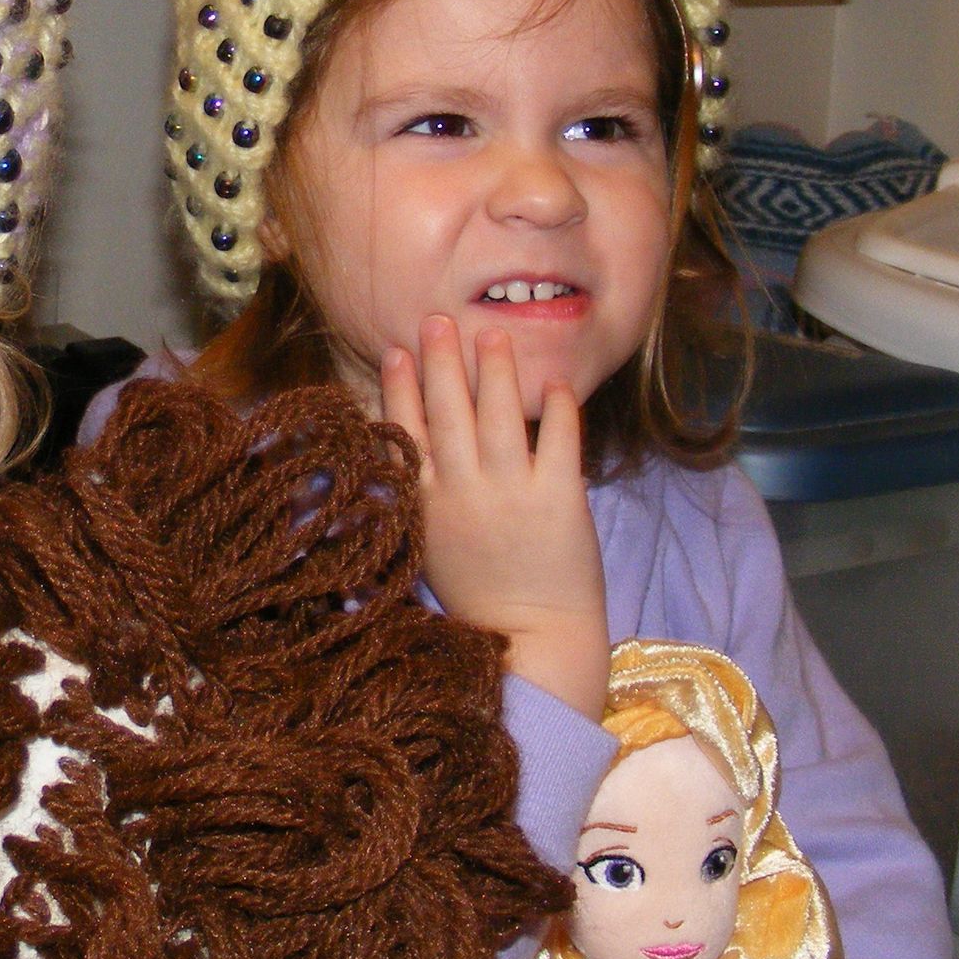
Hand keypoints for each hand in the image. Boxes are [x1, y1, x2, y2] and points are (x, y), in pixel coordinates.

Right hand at [383, 316, 609, 719]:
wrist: (531, 638)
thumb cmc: (477, 596)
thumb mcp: (426, 546)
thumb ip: (413, 496)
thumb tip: (398, 443)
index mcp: (424, 505)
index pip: (405, 432)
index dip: (400, 387)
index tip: (398, 350)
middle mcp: (462, 491)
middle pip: (448, 412)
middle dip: (441, 361)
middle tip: (438, 319)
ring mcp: (511, 493)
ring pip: (498, 416)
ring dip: (494, 370)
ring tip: (493, 334)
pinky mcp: (560, 499)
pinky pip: (558, 440)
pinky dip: (556, 408)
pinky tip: (553, 383)